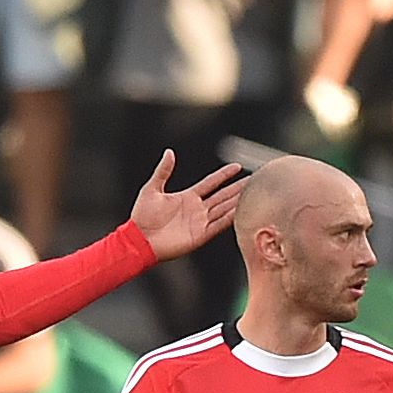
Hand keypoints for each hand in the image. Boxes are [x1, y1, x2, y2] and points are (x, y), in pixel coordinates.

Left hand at [128, 151, 249, 261]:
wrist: (140, 239)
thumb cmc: (142, 216)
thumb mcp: (152, 188)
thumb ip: (163, 171)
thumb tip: (169, 153)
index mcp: (187, 197)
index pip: (211, 183)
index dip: (224, 175)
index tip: (236, 167)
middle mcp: (197, 209)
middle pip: (222, 195)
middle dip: (237, 188)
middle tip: (252, 180)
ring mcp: (200, 222)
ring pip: (224, 209)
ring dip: (237, 201)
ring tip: (251, 193)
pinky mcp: (200, 235)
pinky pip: (219, 225)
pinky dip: (230, 218)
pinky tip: (240, 210)